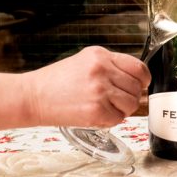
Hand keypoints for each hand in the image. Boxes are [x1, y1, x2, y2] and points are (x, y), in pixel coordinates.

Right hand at [24, 46, 151, 127]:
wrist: (32, 96)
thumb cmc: (57, 81)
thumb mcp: (85, 61)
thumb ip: (110, 65)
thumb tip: (135, 78)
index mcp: (101, 56)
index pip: (138, 67)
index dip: (143, 79)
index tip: (141, 84)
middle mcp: (102, 70)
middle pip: (137, 88)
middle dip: (130, 96)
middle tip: (116, 99)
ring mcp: (100, 91)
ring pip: (131, 104)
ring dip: (122, 109)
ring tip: (106, 107)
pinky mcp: (96, 111)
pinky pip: (119, 118)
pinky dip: (111, 120)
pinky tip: (97, 114)